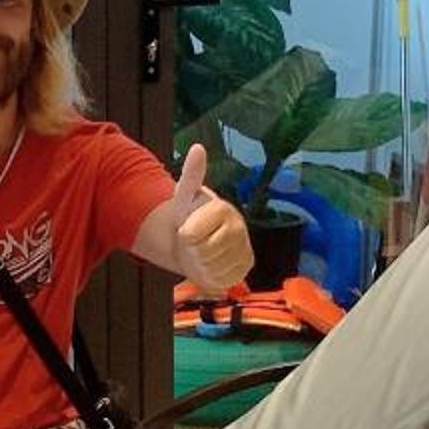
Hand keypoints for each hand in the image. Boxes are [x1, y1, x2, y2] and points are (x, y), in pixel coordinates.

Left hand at [171, 142, 252, 296]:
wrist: (196, 239)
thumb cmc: (188, 216)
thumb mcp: (184, 195)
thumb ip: (192, 174)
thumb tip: (198, 148)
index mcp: (223, 209)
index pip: (190, 235)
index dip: (182, 235)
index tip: (187, 227)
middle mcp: (239, 228)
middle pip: (200, 254)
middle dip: (190, 251)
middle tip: (194, 241)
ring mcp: (244, 249)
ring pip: (209, 270)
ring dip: (199, 265)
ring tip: (201, 251)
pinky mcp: (246, 267)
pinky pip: (221, 280)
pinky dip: (211, 277)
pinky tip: (211, 264)